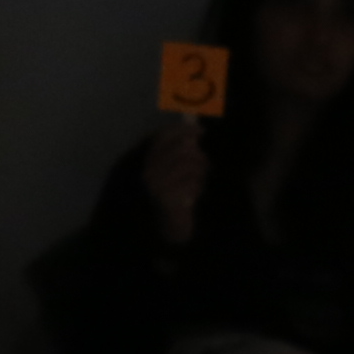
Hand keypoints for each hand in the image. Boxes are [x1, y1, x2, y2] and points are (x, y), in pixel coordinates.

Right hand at [143, 109, 208, 248]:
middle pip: (182, 150)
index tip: (201, 131)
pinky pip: (191, 183)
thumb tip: (194, 125)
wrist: (168, 228)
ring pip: (189, 165)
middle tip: (205, 166)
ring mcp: (156, 184)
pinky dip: (197, 188)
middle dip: (199, 157)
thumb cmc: (175, 196)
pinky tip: (193, 197)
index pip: (163, 137)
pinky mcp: (166, 197)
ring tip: (199, 184)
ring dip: (200, 174)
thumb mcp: (176, 170)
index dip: (183, 130)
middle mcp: (148, 171)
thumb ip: (182, 151)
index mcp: (147, 162)